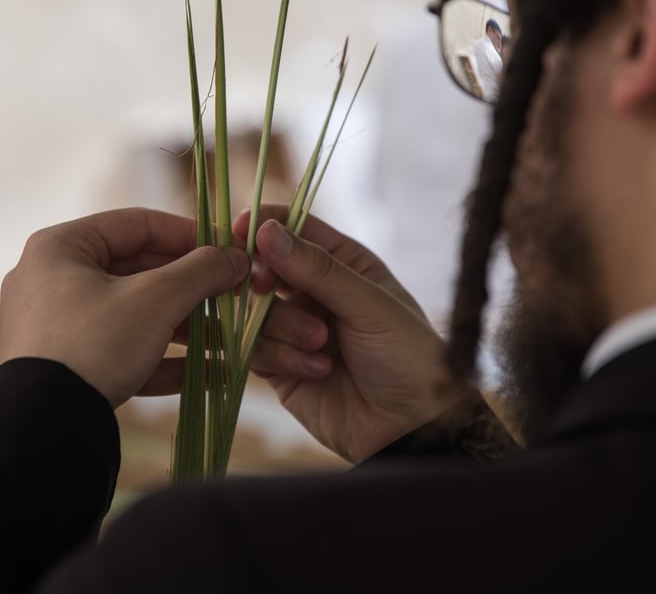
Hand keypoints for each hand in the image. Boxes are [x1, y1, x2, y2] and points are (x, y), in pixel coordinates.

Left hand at [0, 208, 247, 406]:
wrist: (44, 428)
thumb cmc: (95, 344)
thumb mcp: (156, 300)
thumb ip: (201, 271)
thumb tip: (237, 257)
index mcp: (62, 247)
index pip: (138, 224)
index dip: (189, 234)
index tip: (228, 250)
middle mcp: (52, 280)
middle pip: (137, 270)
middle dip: (191, 286)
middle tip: (231, 293)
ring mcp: (56, 326)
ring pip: (133, 313)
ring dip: (184, 325)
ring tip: (227, 336)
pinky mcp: (66, 366)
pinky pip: (122, 350)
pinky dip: (162, 357)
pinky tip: (209, 372)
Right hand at [234, 206, 473, 462]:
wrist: (412, 429)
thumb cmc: (408, 357)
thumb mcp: (370, 305)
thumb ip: (318, 269)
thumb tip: (266, 230)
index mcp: (344, 264)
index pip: (295, 229)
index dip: (265, 226)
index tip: (243, 231)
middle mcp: (316, 292)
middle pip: (264, 268)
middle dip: (263, 279)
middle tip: (264, 287)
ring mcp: (295, 330)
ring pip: (254, 311)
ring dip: (281, 327)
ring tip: (320, 346)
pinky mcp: (280, 368)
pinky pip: (253, 350)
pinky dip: (278, 357)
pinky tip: (317, 371)